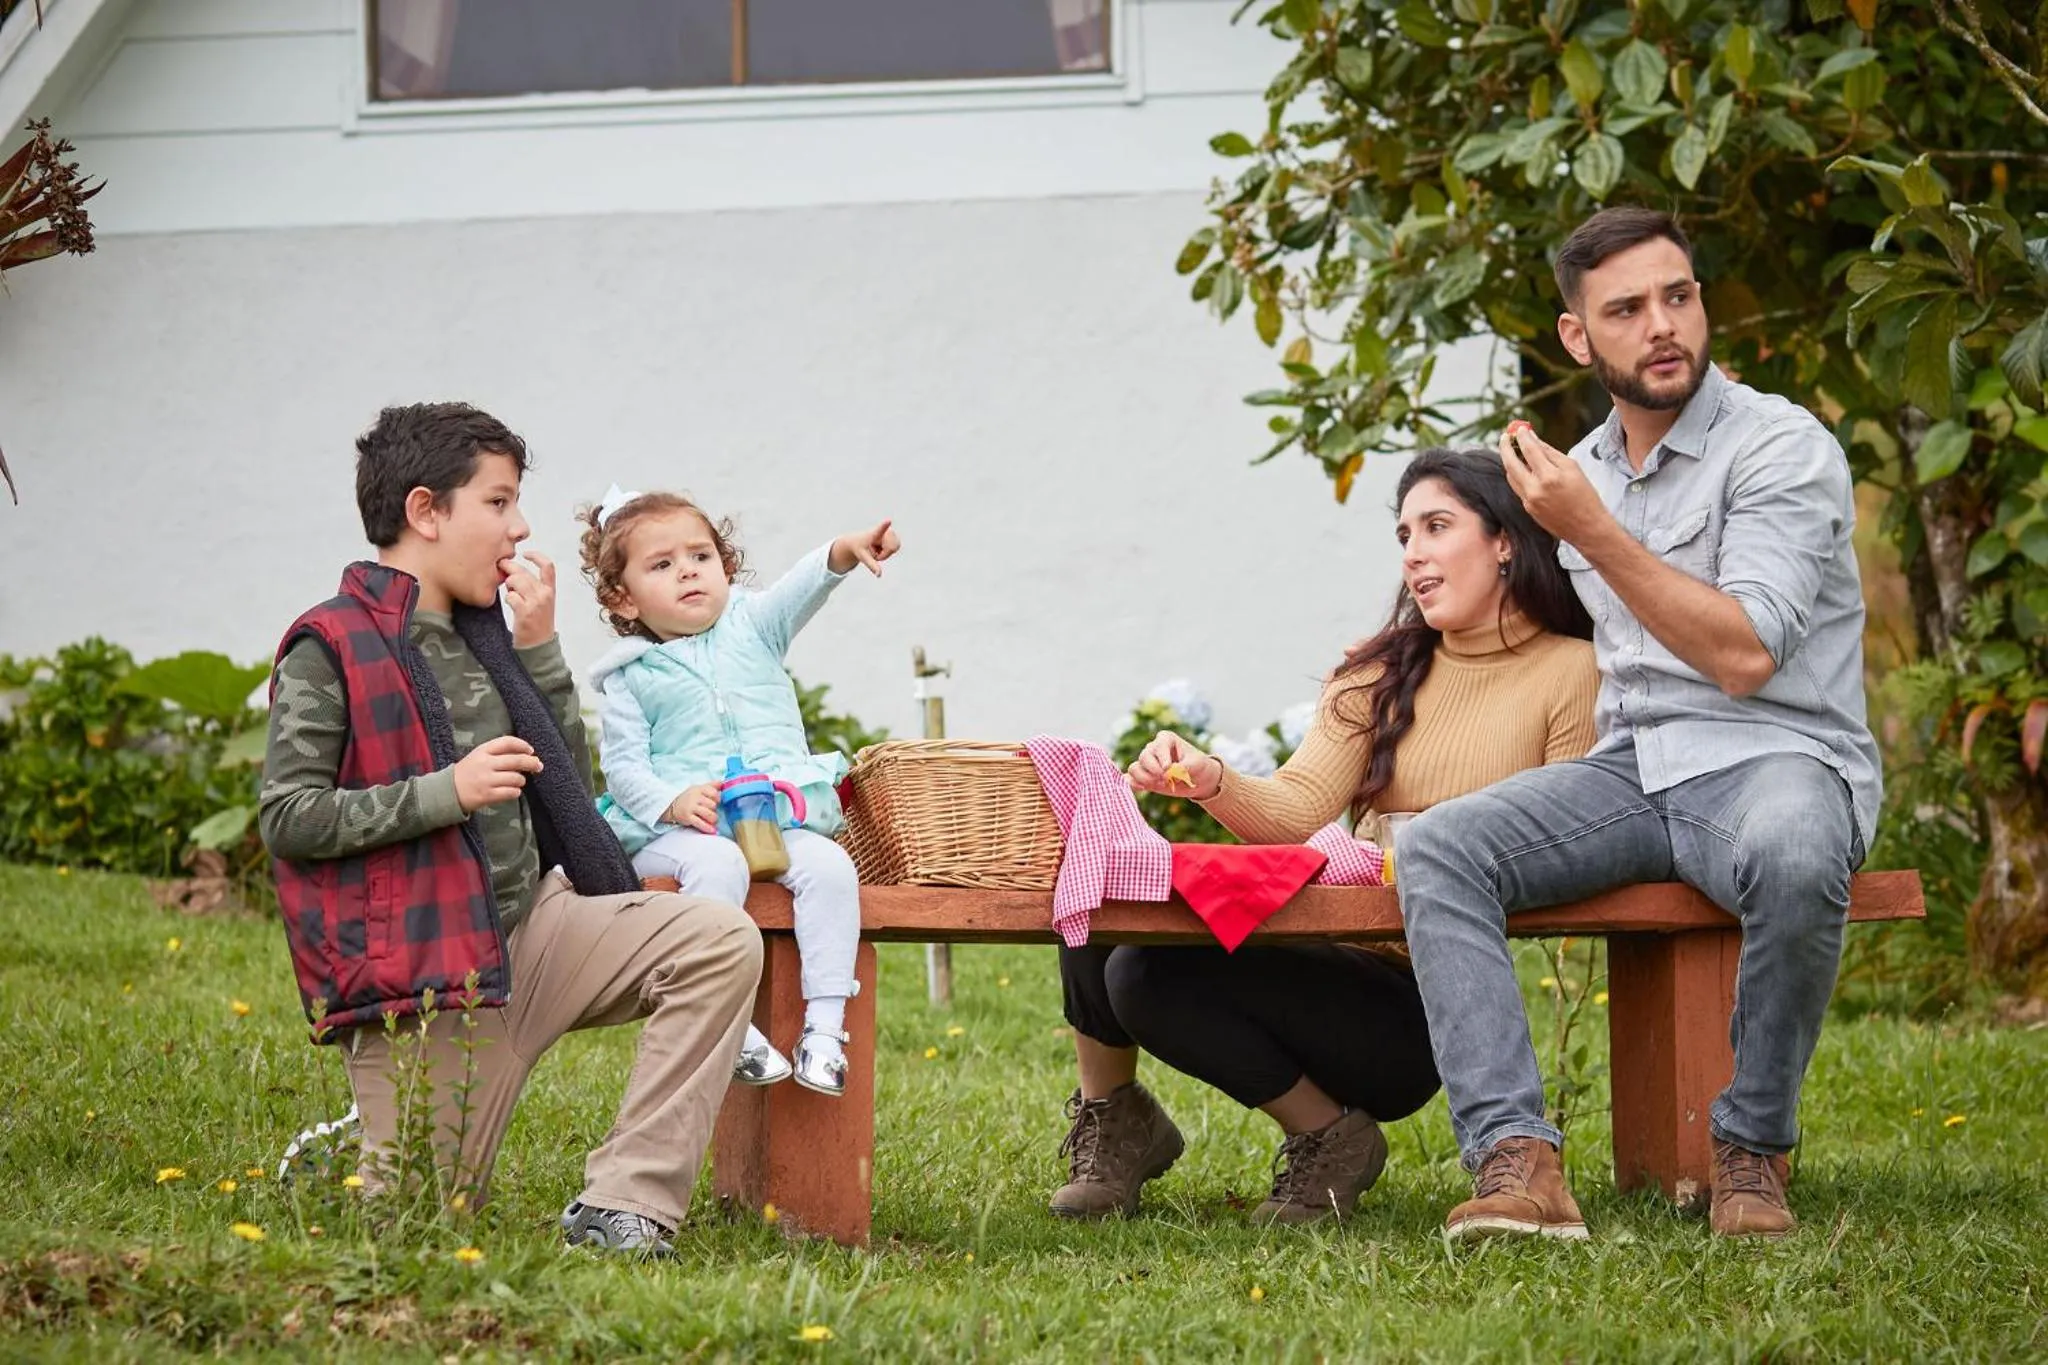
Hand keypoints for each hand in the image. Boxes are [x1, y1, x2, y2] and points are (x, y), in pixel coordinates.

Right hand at [452, 735, 542, 812]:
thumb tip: (525, 753)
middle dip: (532, 763)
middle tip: (538, 766)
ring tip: (518, 781)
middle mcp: (485, 764)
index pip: (508, 742)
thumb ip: (498, 752)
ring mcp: (486, 780)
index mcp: (483, 751)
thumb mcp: (479, 755)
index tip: (530, 751)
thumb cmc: (468, 772)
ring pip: (516, 778)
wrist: (448, 791)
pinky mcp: (487, 795)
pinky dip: (515, 792)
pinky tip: (512, 791)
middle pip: (516, 760)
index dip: (523, 745)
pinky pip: (511, 792)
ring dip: (521, 780)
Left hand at [501, 552, 556, 647]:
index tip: (525, 554)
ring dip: (508, 586)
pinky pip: (510, 596)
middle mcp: (545, 594)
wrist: (539, 646)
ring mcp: (536, 603)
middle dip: (509, 569)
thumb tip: (513, 571)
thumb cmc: (537, 623)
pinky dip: (507, 599)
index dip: (536, 555)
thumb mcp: (543, 603)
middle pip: (523, 571)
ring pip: (515, 581)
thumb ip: (533, 586)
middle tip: (502, 571)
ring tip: (511, 594)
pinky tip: (511, 605)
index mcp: (550, 590)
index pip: (547, 566)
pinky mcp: (525, 612)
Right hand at [663, 782, 719, 833]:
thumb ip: (712, 785)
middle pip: (713, 805)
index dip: (718, 799)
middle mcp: (695, 797)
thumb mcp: (699, 788)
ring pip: (709, 814)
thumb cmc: (690, 798)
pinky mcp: (688, 817)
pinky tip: (713, 830)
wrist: (673, 807)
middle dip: (715, 810)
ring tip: (712, 820)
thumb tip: (723, 782)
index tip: (716, 802)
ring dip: (713, 819)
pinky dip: (708, 828)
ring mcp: (691, 807)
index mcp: (699, 789)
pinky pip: (700, 823)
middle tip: (712, 811)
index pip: (714, 793)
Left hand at [831, 520, 901, 576]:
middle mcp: (884, 530)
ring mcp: (890, 532)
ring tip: (878, 549)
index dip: (885, 526)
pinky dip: (889, 552)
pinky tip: (882, 547)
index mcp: (873, 534)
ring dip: (886, 553)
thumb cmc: (859, 548)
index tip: (888, 520)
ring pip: (895, 548)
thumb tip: (879, 575)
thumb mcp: (863, 557)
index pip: (880, 529)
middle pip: (891, 548)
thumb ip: (872, 565)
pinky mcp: (894, 535)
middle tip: (875, 552)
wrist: (858, 541)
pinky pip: (896, 547)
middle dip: (885, 554)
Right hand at [1127, 731, 1222, 799]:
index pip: (1158, 746)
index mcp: (1166, 739)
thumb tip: (1169, 773)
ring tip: (1161, 785)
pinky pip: (1130, 779)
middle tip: (1166, 780)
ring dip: (1145, 779)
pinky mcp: (1143, 777)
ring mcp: (1147, 763)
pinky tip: (1143, 789)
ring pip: (1135, 768)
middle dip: (1154, 771)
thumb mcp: (1197, 764)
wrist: (1198, 780)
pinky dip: (1133, 784)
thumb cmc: (1199, 766)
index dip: (1162, 759)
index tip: (1168, 769)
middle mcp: (1153, 749)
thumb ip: (1184, 767)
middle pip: (1144, 757)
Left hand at [1499, 422, 1611, 546]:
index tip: (1520, 429)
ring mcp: (1529, 501)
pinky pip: (1517, 487)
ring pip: (1511, 476)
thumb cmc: (1585, 496)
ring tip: (1512, 450)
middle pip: (1511, 463)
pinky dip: (1517, 475)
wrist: (1587, 527)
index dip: (1523, 437)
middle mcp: (1535, 489)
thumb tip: (1534, 439)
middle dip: (1506, 447)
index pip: (1530, 450)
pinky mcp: (1527, 509)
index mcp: (1550, 477)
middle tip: (1505, 437)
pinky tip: (1521, 468)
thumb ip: (1550, 453)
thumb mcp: (1572, 469)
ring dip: (1509, 461)